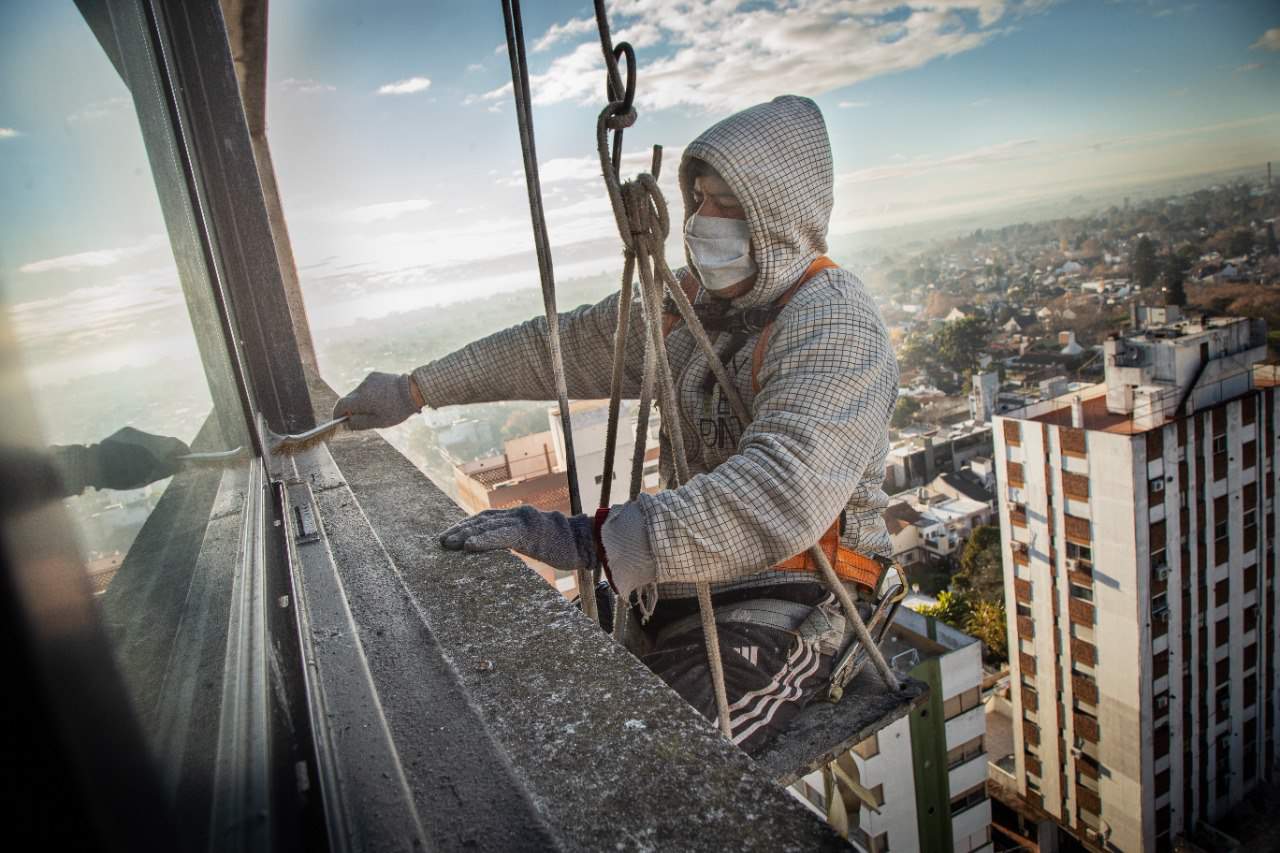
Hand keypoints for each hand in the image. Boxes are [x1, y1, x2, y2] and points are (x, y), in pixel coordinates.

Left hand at [93, 427, 190, 490]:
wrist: (94, 465)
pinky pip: (138, 439)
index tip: (185, 460)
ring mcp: (136, 432)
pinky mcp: (124, 432)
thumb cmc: (123, 475)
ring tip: (144, 463)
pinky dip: (139, 447)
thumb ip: (168, 468)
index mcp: (157, 447)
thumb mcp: (149, 477)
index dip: (183, 451)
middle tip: (165, 465)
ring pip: (151, 441)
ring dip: (152, 450)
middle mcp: (149, 435)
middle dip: (167, 452)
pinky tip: (131, 457)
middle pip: (164, 442)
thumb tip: (184, 463)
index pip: (178, 444)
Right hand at [332, 371, 420, 429]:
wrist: (413, 390)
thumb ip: (359, 423)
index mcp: (361, 399)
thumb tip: (345, 424)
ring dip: (360, 401)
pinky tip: (380, 398)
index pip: (341, 405)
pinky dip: (368, 393)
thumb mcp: (378, 422)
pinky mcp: (375, 375)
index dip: (337, 413)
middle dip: (350, 409)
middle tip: (358, 419)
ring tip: (375, 408)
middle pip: (349, 399)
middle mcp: (362, 387)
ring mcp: (368, 379)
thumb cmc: (397, 410)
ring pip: (357, 393)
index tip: (338, 421)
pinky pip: (366, 386)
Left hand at [439, 506, 597, 570]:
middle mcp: (518, 514)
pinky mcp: (530, 532)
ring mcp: (524, 521)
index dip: (466, 526)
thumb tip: (499, 553)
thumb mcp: (536, 542)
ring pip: (488, 525)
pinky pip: (502, 536)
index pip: (486, 519)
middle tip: (441, 541)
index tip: (449, 536)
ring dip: (465, 534)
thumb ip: (517, 541)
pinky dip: (483, 540)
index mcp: (518, 517)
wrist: (587, 541)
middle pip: (482, 520)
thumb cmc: (564, 546)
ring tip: (448, 543)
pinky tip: (469, 546)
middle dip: (460, 529)